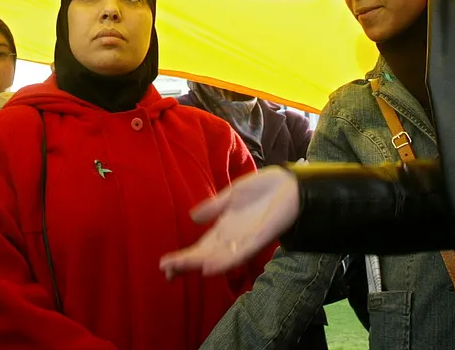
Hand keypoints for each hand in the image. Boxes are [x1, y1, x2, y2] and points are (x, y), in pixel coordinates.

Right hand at [158, 166, 299, 276]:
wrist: (291, 184)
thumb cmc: (264, 188)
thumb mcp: (233, 195)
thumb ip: (214, 207)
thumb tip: (192, 218)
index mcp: (225, 229)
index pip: (201, 248)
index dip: (184, 257)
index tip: (163, 264)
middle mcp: (233, 239)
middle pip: (205, 256)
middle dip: (186, 264)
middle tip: (165, 271)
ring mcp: (245, 240)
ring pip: (218, 259)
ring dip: (199, 265)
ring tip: (179, 270)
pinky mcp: (259, 239)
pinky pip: (240, 254)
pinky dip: (224, 262)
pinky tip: (209, 268)